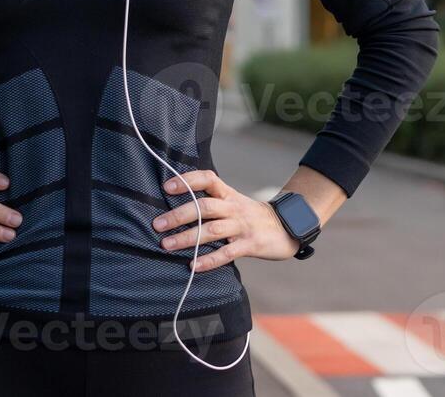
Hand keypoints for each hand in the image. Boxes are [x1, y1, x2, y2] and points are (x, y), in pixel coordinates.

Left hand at [151, 169, 302, 272]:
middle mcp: (234, 207)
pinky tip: (193, 265)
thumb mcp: (234, 202)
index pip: (208, 179)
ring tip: (167, 245)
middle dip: (179, 215)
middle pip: (204, 206)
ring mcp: (242, 226)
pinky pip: (227, 253)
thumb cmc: (252, 216)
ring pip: (211, 230)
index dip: (188, 181)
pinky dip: (209, 260)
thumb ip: (212, 202)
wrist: (287, 227)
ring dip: (187, 238)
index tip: (167, 187)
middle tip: (158, 224)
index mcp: (228, 194)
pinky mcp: (250, 245)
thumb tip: (178, 207)